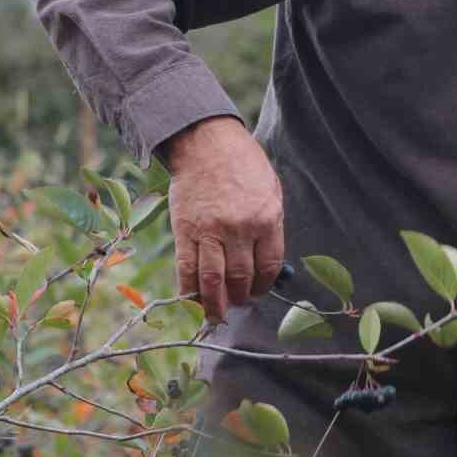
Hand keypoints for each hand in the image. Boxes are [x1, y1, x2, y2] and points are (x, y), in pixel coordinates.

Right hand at [157, 116, 283, 321]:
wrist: (206, 142)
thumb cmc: (243, 164)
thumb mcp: (270, 189)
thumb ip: (271, 224)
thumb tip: (268, 261)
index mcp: (266, 218)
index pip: (268, 266)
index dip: (263, 285)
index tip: (258, 291)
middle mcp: (239, 228)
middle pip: (241, 277)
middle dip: (241, 296)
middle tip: (238, 303)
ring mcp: (210, 231)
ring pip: (213, 280)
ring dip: (215, 303)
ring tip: (217, 314)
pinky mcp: (185, 230)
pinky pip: (187, 269)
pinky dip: (189, 290)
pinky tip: (193, 301)